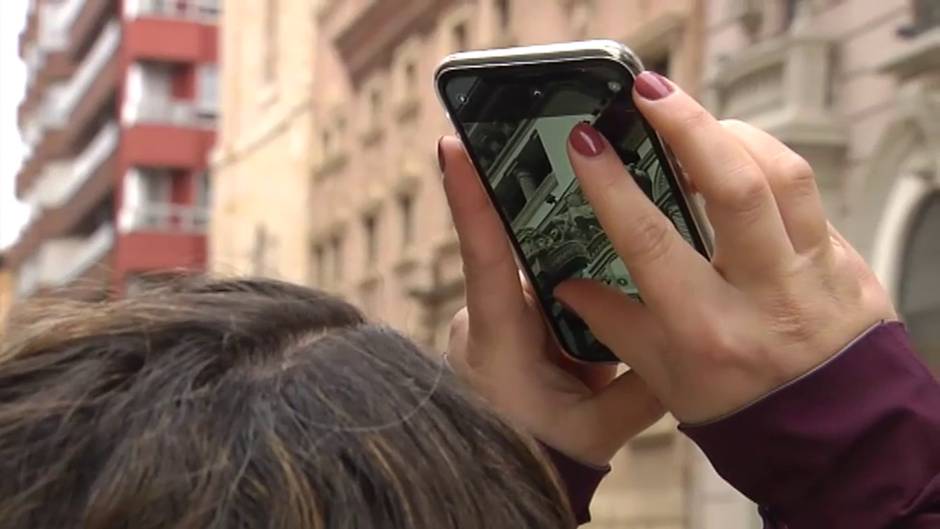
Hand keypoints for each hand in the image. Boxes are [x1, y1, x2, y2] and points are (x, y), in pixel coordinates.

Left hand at [439, 137, 663, 465]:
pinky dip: (566, 277)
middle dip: (550, 212)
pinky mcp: (505, 323)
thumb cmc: (535, 454)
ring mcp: (491, 319)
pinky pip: (536, 285)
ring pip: (533, 268)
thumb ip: (642, 389)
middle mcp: (484, 318)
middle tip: (581, 157)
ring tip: (605, 222)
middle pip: (517, 249)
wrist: (498, 477)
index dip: (470, 199)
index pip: (483, 258)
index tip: (453, 145)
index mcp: (496, 338)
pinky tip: (599, 271)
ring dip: (568, 254)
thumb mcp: (594, 430)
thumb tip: (686, 342)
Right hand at [555, 72, 896, 423]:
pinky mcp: (848, 260)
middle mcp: (768, 297)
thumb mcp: (666, 378)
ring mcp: (817, 273)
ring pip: (785, 176)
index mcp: (710, 331)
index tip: (586, 144)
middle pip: (737, 188)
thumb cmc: (742, 412)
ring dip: (734, 135)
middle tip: (650, 93)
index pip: (654, 244)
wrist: (836, 439)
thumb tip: (567, 284)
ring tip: (694, 123)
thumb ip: (616, 324)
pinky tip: (738, 162)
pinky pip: (809, 196)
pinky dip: (768, 165)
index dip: (613, 187)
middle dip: (688, 128)